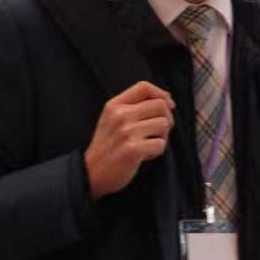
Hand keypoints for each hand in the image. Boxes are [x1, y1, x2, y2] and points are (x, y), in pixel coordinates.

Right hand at [84, 81, 174, 198]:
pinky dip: (156, 152)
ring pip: (164, 124)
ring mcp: (126, 132)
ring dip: (161, 137)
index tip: (168, 105)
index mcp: (115, 105)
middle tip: (158, 132)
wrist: (90, 173)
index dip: (162, 94)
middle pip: (160, 105)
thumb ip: (131, 107)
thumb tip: (164, 101)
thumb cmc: (106, 147)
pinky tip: (144, 156)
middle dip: (166, 119)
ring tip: (147, 144)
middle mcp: (120, 115)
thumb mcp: (111, 119)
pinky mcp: (133, 149)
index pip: (144, 87)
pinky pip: (160, 144)